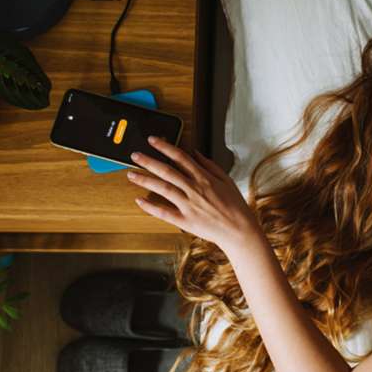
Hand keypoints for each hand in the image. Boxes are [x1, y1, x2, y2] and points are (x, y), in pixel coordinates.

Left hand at [127, 136, 260, 250]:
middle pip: (167, 171)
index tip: (153, 140)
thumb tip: (195, 153)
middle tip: (135, 155)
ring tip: (131, 174)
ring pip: (163, 188)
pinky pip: (164, 212)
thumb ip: (209, 165)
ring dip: (145, 180)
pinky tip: (140, 200)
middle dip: (149, 161)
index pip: (180, 157)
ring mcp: (188, 205)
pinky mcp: (185, 221)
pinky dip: (151, 207)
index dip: (165, 146)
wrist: (240, 230)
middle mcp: (194, 189)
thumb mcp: (226, 180)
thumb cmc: (235, 206)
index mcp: (204, 178)